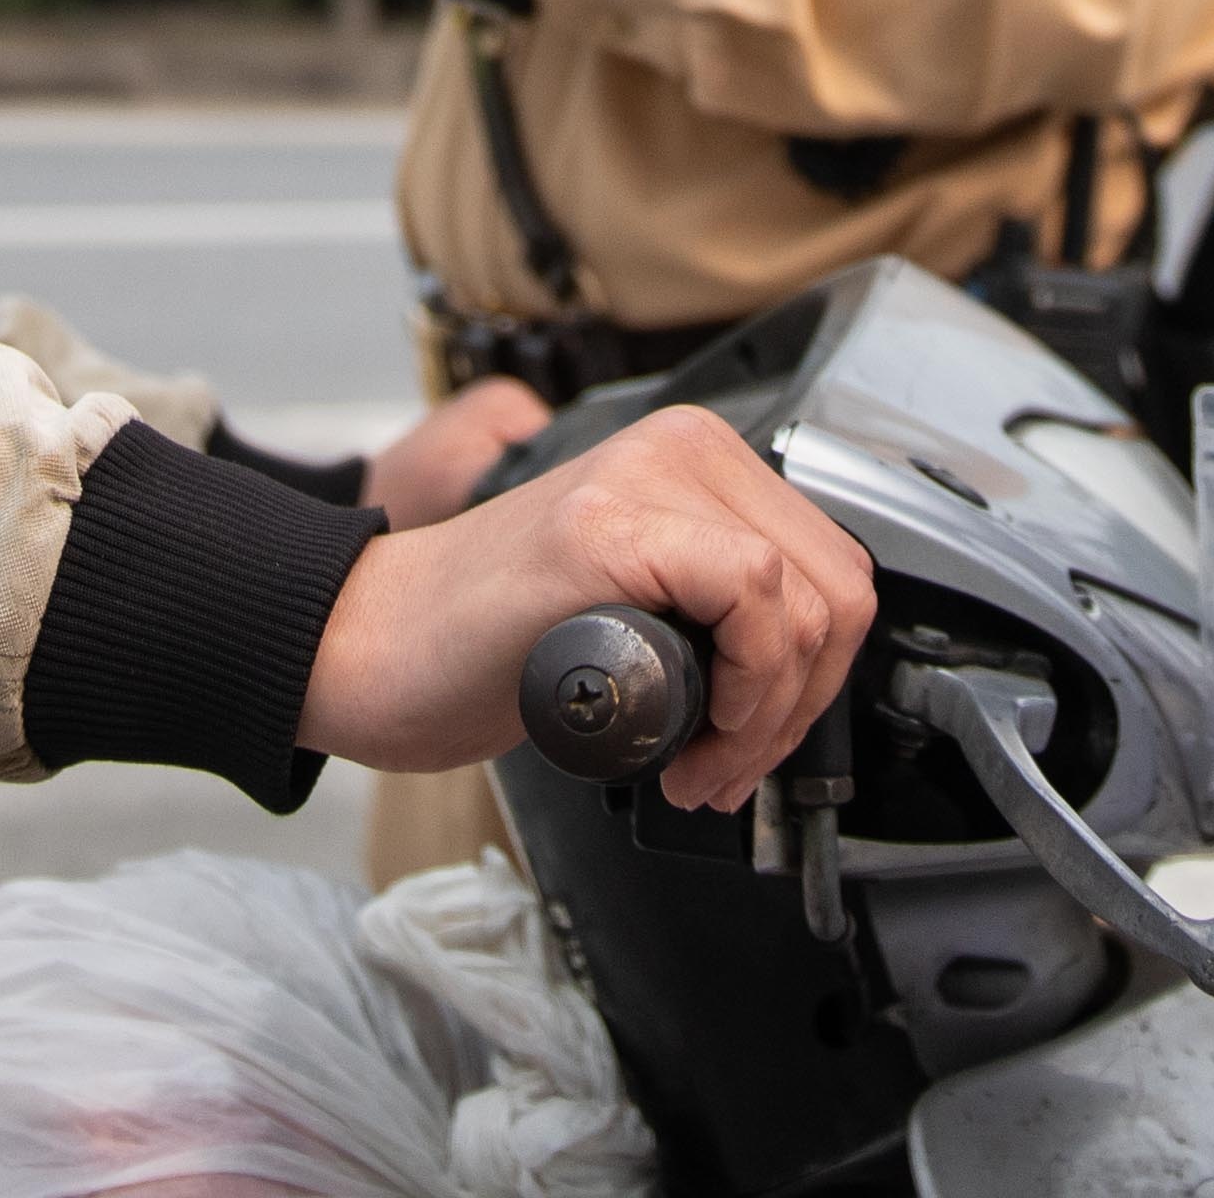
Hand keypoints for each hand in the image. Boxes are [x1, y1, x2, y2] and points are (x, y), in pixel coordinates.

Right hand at [298, 406, 873, 812]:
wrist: (376, 646)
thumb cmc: (488, 641)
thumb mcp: (639, 603)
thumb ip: (719, 604)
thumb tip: (812, 673)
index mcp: (693, 457)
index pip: (832, 565)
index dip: (816, 678)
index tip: (756, 740)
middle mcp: (678, 447)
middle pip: (837, 585)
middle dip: (801, 705)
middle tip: (729, 765)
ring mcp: (644, 476)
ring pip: (807, 599)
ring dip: (771, 718)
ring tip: (702, 764)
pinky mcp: (608, 525)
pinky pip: (754, 595)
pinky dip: (749, 690)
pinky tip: (692, 739)